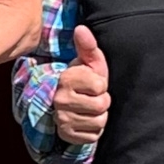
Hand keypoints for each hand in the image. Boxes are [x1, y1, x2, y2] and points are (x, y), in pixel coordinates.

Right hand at [51, 25, 109, 145]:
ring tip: (90, 109)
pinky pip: (93, 136)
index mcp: (66, 79)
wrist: (70, 103)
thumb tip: (81, 28)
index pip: (100, 86)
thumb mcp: (90, 62)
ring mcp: (62, 118)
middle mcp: (60, 99)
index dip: (102, 85)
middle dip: (102, 102)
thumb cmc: (85, 80)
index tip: (93, 83)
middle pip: (101, 105)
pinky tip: (86, 121)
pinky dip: (94, 130)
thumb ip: (88, 45)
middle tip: (93, 98)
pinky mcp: (66, 134)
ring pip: (99, 122)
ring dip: (99, 117)